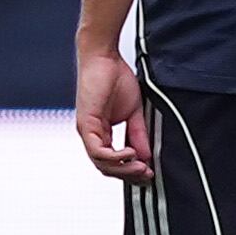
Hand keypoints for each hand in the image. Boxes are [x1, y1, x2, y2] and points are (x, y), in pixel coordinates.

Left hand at [76, 47, 151, 181]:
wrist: (104, 58)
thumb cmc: (115, 79)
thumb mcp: (135, 112)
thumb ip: (138, 134)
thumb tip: (146, 155)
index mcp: (102, 133)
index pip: (113, 161)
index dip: (130, 170)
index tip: (149, 174)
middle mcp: (92, 135)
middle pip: (106, 167)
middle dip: (128, 175)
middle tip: (147, 176)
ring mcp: (87, 131)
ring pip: (100, 163)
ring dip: (122, 168)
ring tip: (141, 167)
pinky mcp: (86, 124)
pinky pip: (97, 150)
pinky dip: (114, 156)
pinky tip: (130, 153)